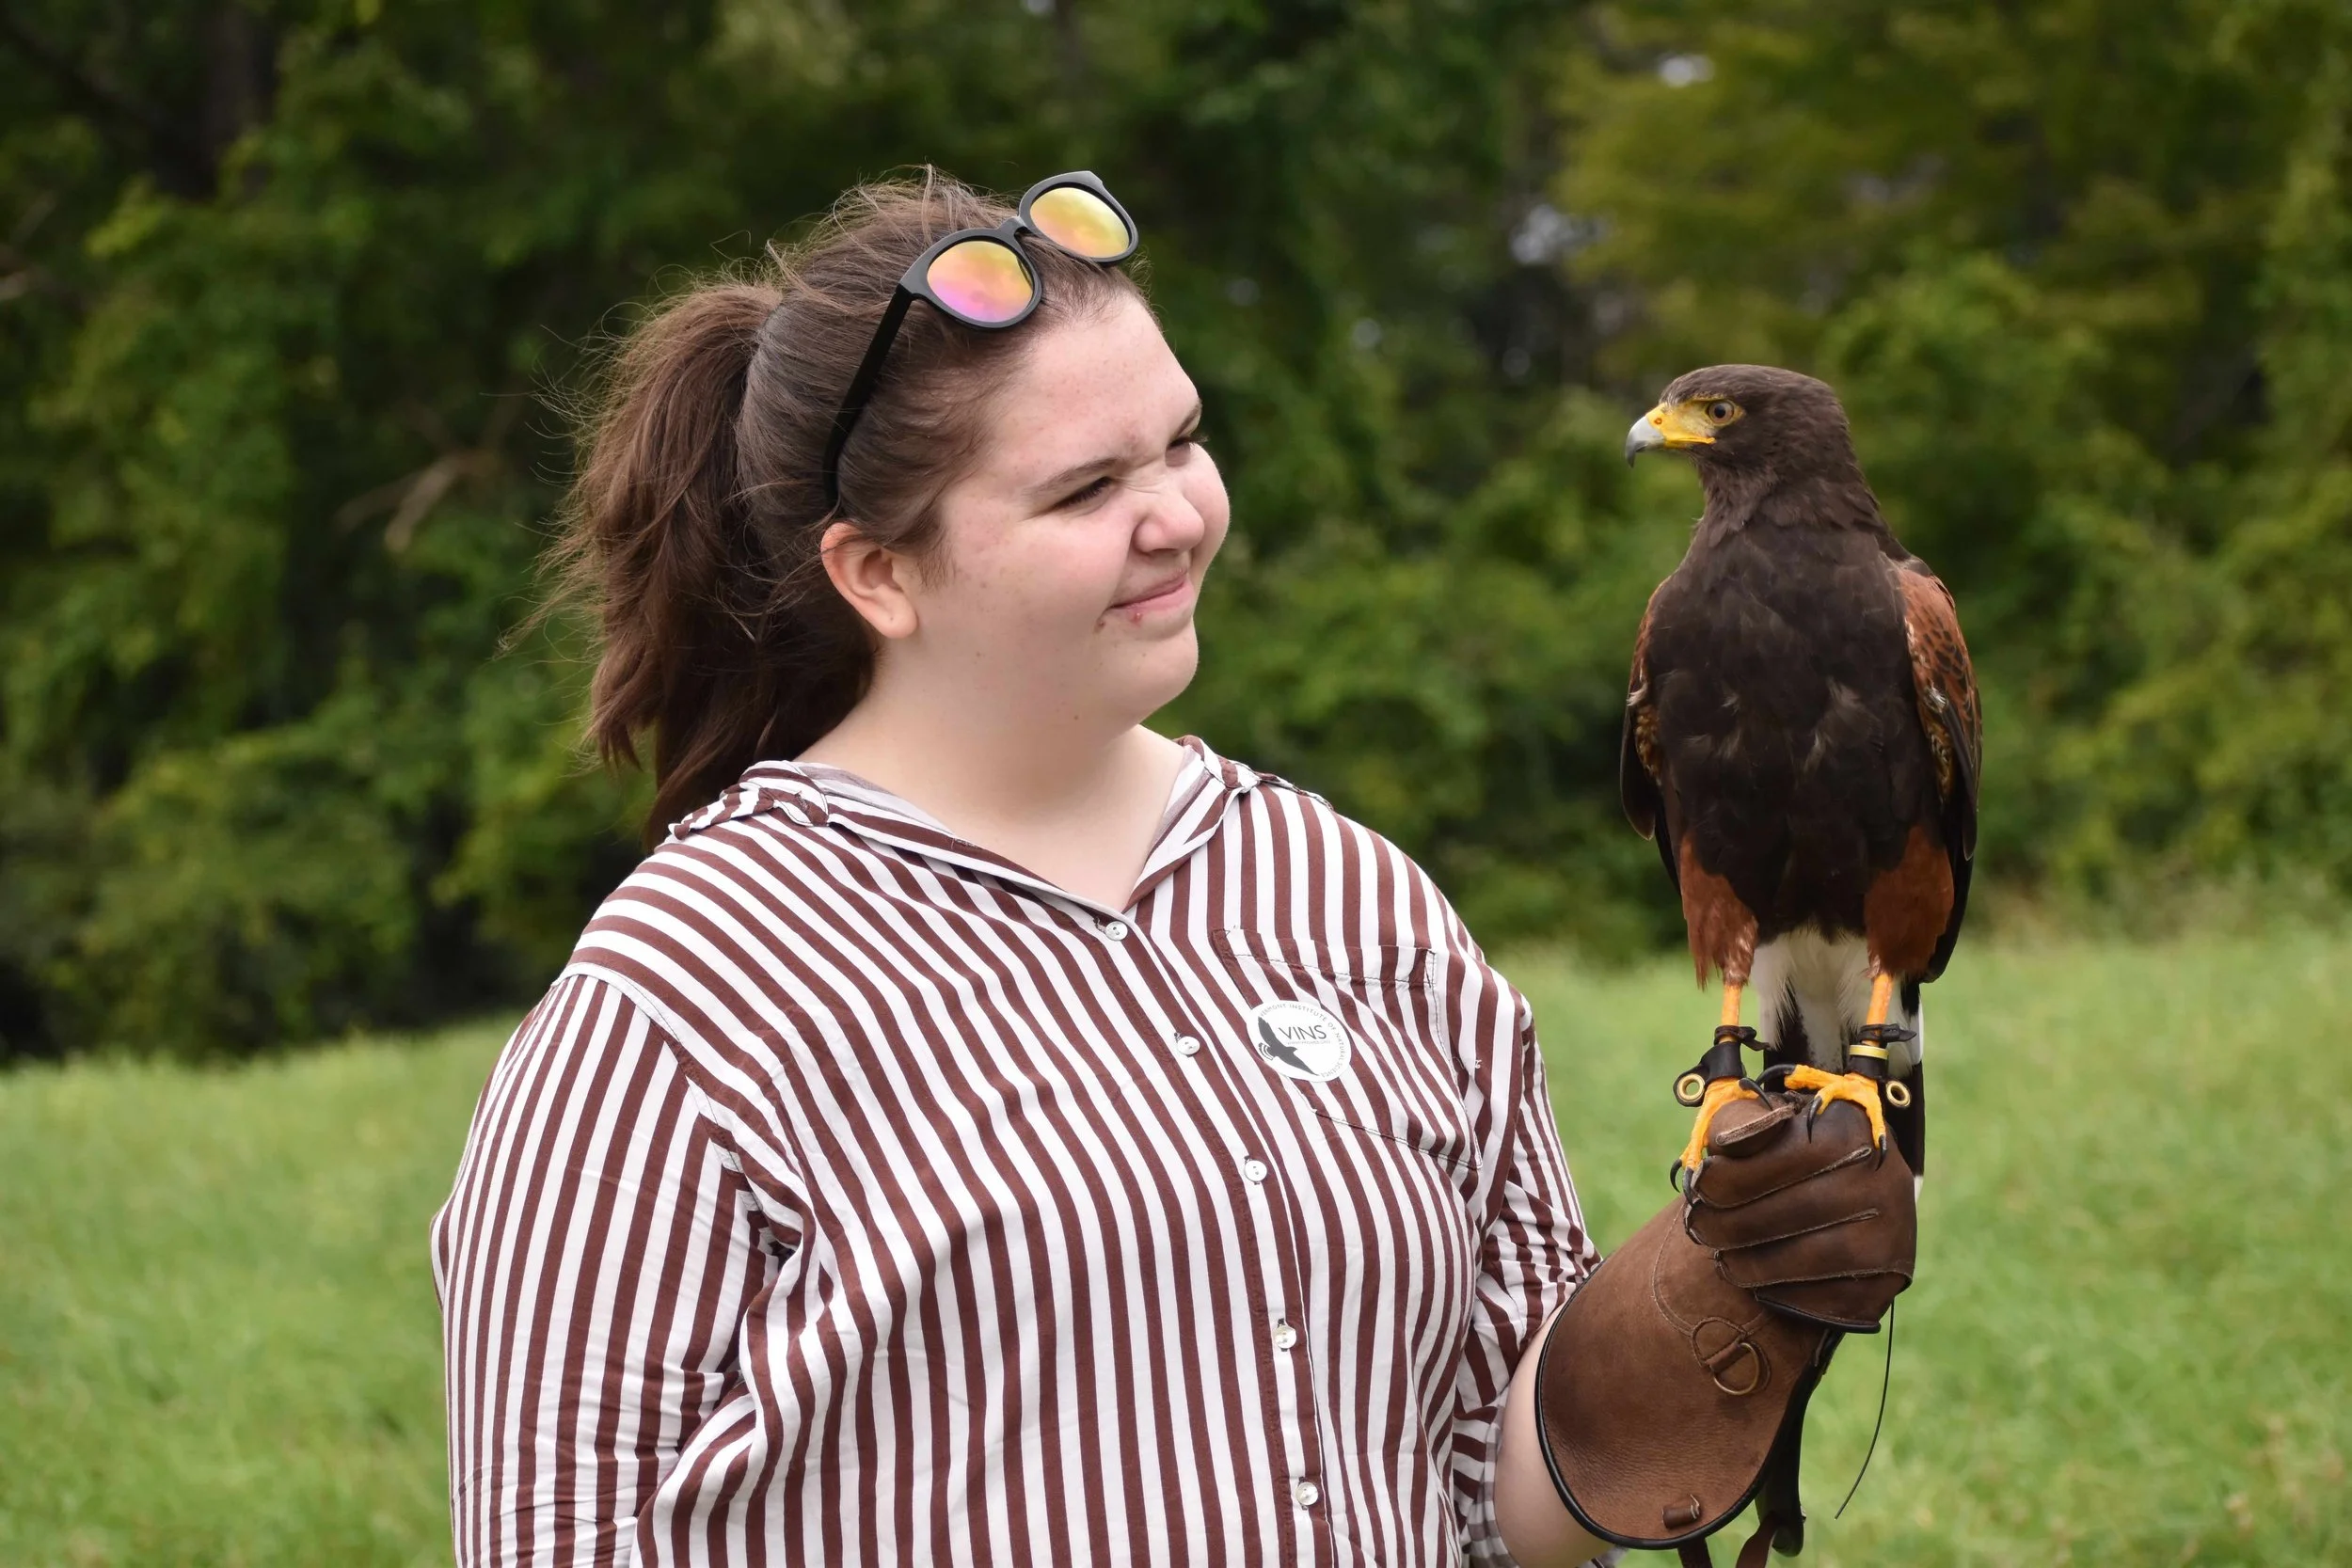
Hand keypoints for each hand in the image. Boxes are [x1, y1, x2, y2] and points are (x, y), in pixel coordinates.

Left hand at [1681, 1088, 1914, 1329]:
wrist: (1844, 1184)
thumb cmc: (1790, 1147)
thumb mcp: (1765, 1121)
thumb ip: (1739, 1121)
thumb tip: (1727, 1143)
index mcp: (1856, 1127)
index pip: (1790, 1154)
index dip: (1733, 1174)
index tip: (1700, 1183)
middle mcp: (1886, 1178)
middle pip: (1798, 1210)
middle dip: (1732, 1223)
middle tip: (1699, 1226)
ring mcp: (1893, 1232)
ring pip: (1811, 1258)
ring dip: (1751, 1263)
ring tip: (1722, 1257)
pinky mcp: (1889, 1278)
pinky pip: (1828, 1298)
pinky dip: (1782, 1294)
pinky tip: (1758, 1281)